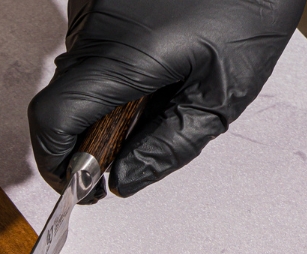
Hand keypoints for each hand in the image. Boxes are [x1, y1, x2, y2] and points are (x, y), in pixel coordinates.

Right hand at [29, 0, 304, 198]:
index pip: (53, 120)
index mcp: (125, 55)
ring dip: (104, 98)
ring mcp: (93, 1)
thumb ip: (168, 146)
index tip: (83, 183)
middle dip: (91, 134)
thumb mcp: (225, 92)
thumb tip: (122, 181)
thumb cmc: (253, 3)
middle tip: (134, 141)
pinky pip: (91, 45)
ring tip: (157, 86)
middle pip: (63, 100)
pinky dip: (111, 67)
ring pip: (77, 74)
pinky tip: (152, 58)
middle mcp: (97, 23)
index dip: (58, 162)